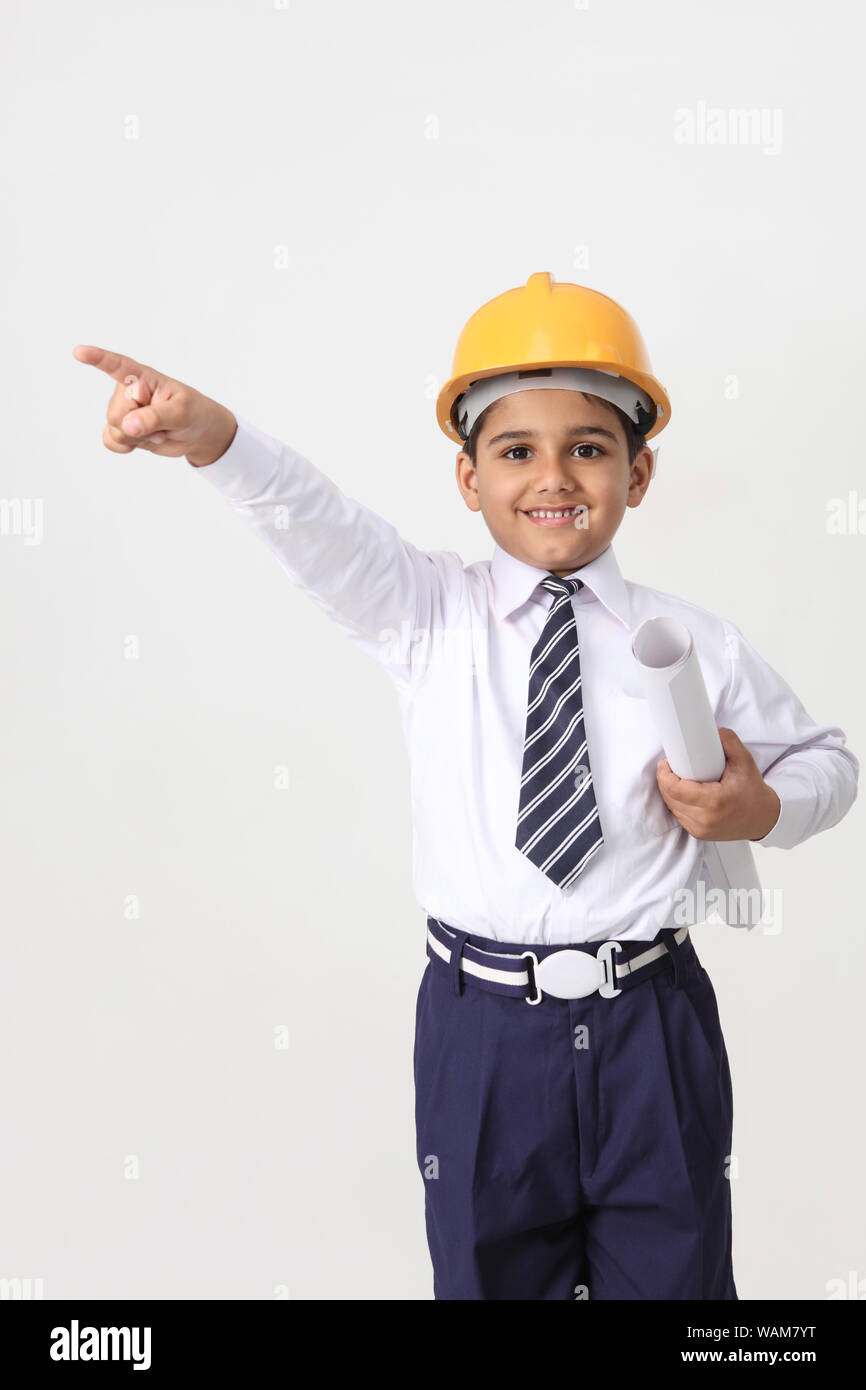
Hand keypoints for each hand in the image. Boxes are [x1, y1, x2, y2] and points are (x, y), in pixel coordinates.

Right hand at [72, 345, 236, 466]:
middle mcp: (127, 391)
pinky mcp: (120, 428)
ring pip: (115, 429)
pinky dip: (125, 446)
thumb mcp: (181, 412)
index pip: (117, 365)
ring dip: (138, 437)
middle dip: (138, 426)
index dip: (97, 358)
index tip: (79, 352)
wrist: (195, 432)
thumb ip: (155, 417)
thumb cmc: (192, 412)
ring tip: (158, 430)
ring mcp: (122, 410)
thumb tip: (128, 426)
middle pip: (116, 414)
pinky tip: (140, 441)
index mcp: (142, 377)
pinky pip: (110, 441)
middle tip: (163, 424)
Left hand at [656, 727, 780, 841]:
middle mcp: (706, 819)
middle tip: (670, 766)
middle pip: (670, 798)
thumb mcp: (745, 762)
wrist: (763, 818)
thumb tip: (712, 729)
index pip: (676, 789)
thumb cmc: (753, 791)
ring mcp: (701, 829)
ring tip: (675, 777)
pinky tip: (682, 793)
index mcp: (715, 801)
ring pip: (672, 808)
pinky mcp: (699, 834)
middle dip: (665, 780)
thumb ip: (729, 742)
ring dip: (669, 792)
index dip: (665, 775)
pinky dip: (677, 804)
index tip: (666, 762)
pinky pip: (679, 816)